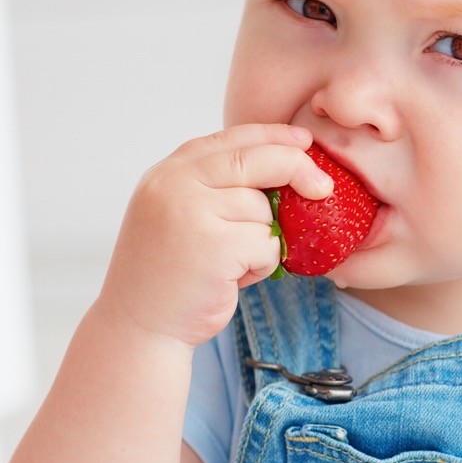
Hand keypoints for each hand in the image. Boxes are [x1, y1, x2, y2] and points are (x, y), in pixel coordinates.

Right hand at [94, 123, 332, 346]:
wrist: (139, 326)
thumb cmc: (169, 274)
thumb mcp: (180, 214)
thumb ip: (214, 187)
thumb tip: (283, 161)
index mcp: (168, 173)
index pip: (230, 138)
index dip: (272, 136)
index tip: (303, 141)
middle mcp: (175, 184)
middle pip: (255, 160)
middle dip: (298, 169)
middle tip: (323, 188)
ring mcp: (192, 212)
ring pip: (264, 209)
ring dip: (262, 239)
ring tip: (231, 263)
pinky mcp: (214, 245)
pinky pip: (267, 242)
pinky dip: (262, 264)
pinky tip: (233, 279)